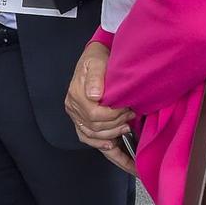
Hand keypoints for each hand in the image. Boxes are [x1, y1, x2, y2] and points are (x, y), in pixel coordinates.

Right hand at [64, 41, 135, 160]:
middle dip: (116, 124)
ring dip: (111, 135)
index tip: (128, 108)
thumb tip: (95, 95)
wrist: (95, 58)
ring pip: (92, 135)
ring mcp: (76, 116)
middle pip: (95, 127)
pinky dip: (100, 145)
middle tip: (131, 116)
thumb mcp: (97, 62)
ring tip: (126, 128)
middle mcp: (73, 108)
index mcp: (76, 95)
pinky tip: (111, 147)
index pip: (94, 115)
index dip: (113, 116)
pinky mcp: (81, 121)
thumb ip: (95, 77)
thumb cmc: (97, 59)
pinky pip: (88, 138)